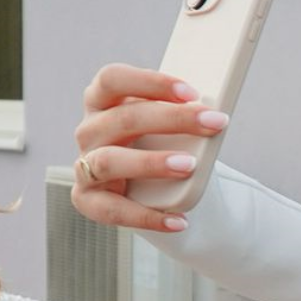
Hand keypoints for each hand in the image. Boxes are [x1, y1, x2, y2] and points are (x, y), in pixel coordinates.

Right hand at [71, 63, 229, 232]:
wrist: (153, 188)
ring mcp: (85, 166)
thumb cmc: (161, 145)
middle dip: (172, 119)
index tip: (192, 92)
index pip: (113, 79)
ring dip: (151, 162)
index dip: (150, 82)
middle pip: (123, 118)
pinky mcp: (87, 200)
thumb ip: (182, 114)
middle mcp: (89, 131)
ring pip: (110, 160)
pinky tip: (179, 221)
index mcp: (102, 101)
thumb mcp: (167, 124)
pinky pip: (112, 210)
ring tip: (190, 165)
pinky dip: (147, 217)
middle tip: (213, 123)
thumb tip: (215, 115)